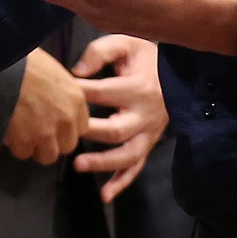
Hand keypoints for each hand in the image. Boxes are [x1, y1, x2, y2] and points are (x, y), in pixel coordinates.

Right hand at [1, 48, 87, 165]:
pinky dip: (14, 145)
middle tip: (34, 129)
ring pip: (46, 155)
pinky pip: (22, 153)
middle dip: (51, 141)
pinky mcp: (25, 140)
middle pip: (66, 146)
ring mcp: (46, 132)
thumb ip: (61, 93)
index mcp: (76, 100)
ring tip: (20, 132)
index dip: (64, 128)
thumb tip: (55, 105)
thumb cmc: (23, 60)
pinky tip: (7, 129)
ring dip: (34, 147)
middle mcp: (66, 119)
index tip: (50, 122)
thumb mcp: (53, 71)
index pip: (80, 128)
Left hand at [69, 35, 166, 201]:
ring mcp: (149, 133)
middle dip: (89, 133)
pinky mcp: (149, 144)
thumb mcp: (127, 42)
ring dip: (103, 163)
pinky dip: (121, 183)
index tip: (56, 94)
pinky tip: (104, 195)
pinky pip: (137, 167)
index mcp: (137, 88)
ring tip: (78, 165)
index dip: (78, 94)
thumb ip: (101, 52)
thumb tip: (76, 72)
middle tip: (65, 134)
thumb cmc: (147, 56)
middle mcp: (145, 115)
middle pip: (116, 130)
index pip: (102, 93)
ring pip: (128, 155)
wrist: (180, 72)